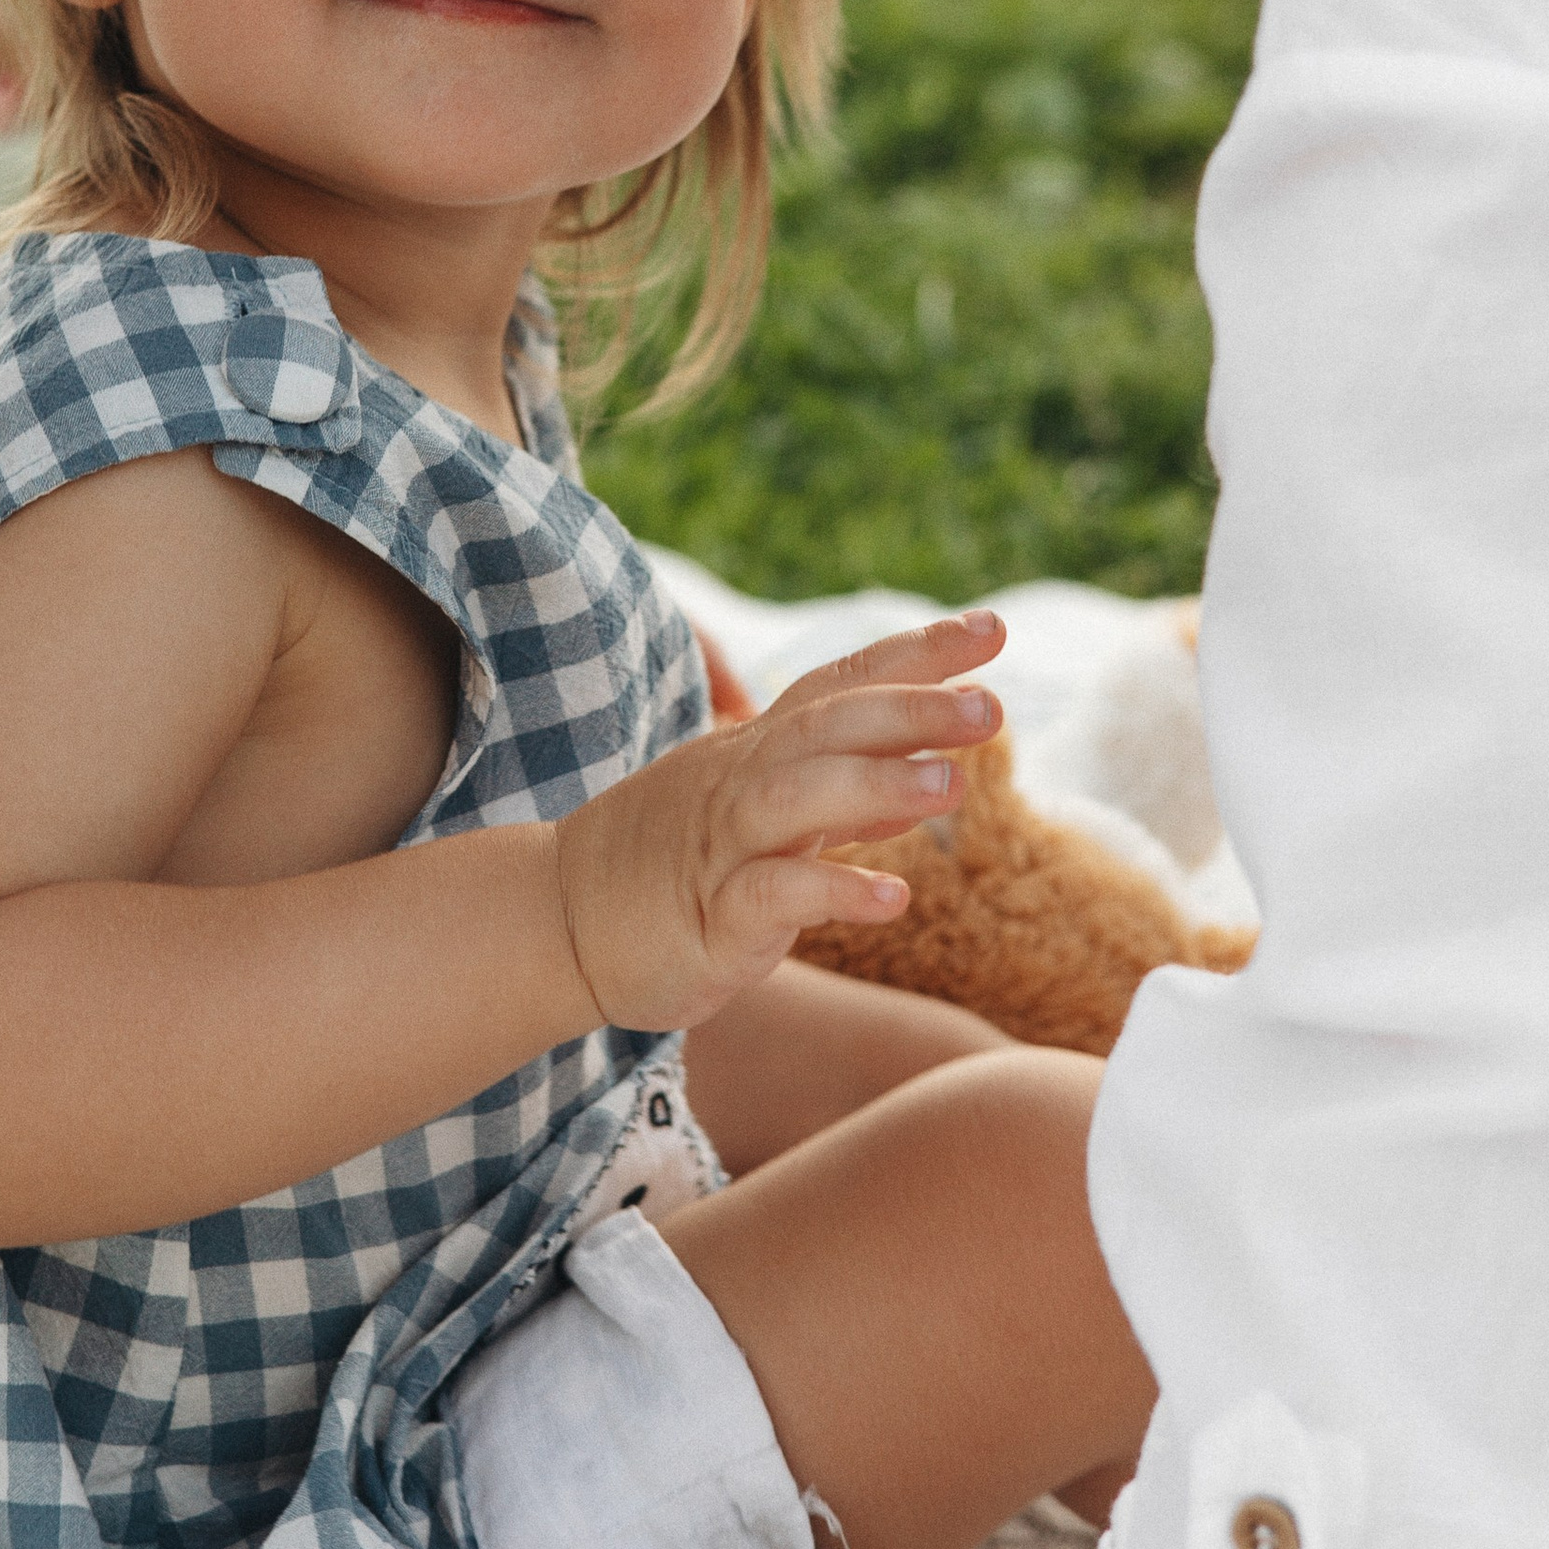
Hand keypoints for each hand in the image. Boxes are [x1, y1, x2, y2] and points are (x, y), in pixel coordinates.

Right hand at [555, 613, 1005, 1033]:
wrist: (557, 920)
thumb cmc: (670, 862)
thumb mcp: (758, 809)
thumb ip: (842, 786)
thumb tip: (930, 767)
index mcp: (758, 750)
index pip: (841, 683)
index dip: (915, 653)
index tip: (991, 628)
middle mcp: (742, 782)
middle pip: (827, 725)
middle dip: (910, 709)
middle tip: (991, 707)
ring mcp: (721, 845)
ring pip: (798, 796)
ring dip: (877, 785)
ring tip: (952, 786)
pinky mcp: (708, 915)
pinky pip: (771, 894)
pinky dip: (830, 888)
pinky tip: (892, 898)